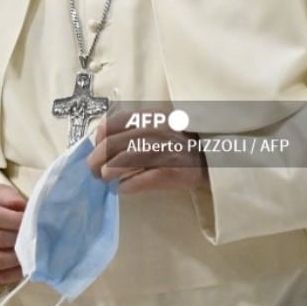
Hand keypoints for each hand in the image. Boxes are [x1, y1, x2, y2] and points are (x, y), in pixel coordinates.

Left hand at [88, 111, 208, 194]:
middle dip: (97, 159)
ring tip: (105, 178)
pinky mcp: (171, 172)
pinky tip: (122, 188)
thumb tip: (102, 138)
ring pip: (123, 161)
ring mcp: (161, 151)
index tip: (95, 148)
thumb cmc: (180, 137)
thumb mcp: (157, 121)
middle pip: (112, 145)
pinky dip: (128, 185)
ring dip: (108, 172)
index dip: (99, 138)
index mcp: (147, 116)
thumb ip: (134, 125)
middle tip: (93, 170)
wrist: (212, 152)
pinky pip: (142, 180)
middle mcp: (152, 130)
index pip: (112, 124)